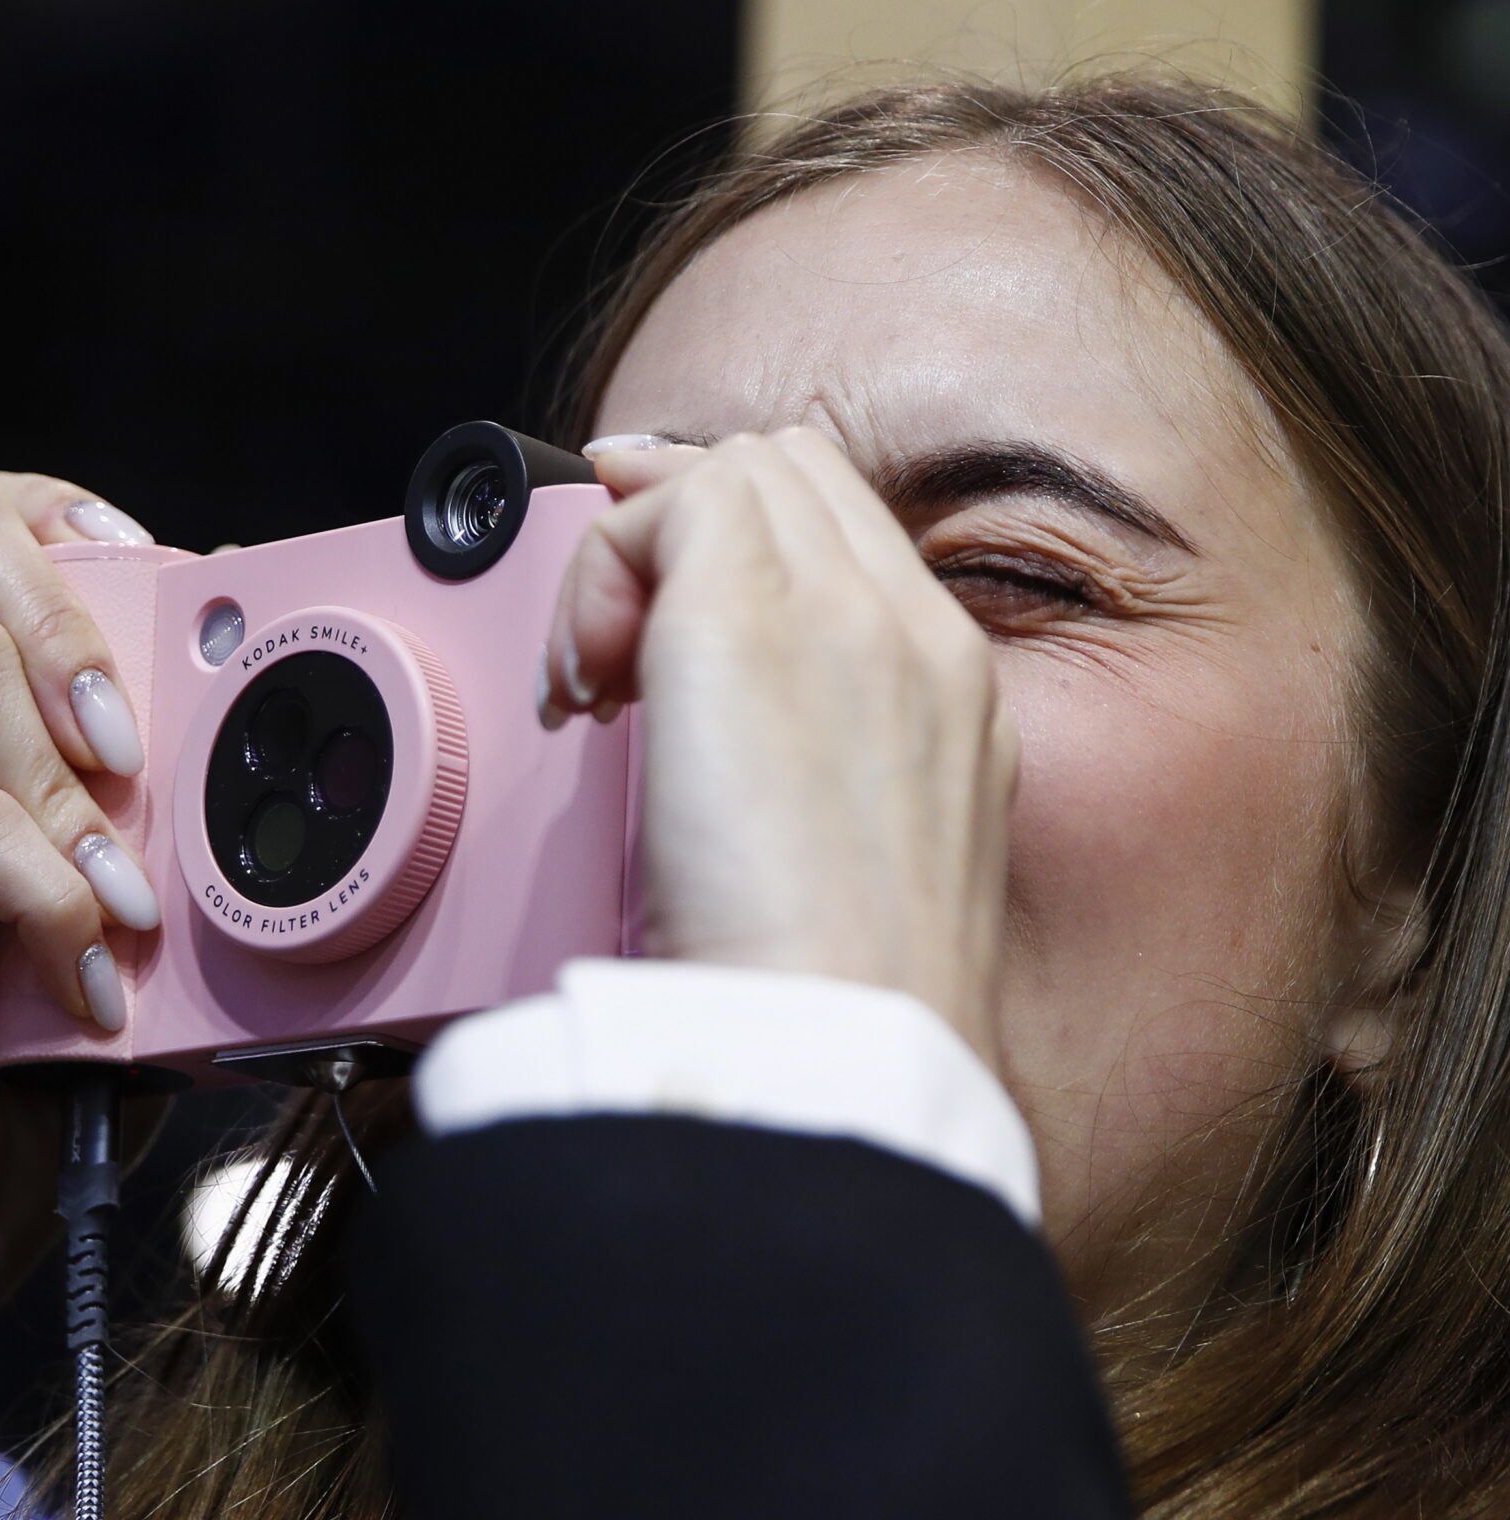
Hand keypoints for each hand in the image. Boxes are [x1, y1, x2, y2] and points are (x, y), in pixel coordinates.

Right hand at [0, 466, 163, 1338]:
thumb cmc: (43, 1058)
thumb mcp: (134, 902)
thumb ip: (163, 808)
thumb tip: (259, 721)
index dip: (67, 517)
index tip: (165, 580)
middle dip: (67, 610)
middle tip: (133, 746)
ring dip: (70, 789)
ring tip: (124, 906)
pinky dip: (44, 893)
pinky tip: (80, 979)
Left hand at [544, 428, 1017, 1069]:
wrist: (839, 1033)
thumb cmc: (826, 992)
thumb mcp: (843, 866)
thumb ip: (805, 760)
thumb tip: (695, 693)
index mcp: (951, 689)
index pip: (841, 526)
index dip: (730, 535)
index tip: (648, 608)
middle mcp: (916, 630)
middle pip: (787, 473)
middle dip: (676, 534)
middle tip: (611, 661)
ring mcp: (844, 611)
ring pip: (724, 475)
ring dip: (630, 564)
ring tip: (596, 691)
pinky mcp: (746, 618)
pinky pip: (653, 513)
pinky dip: (594, 584)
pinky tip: (582, 698)